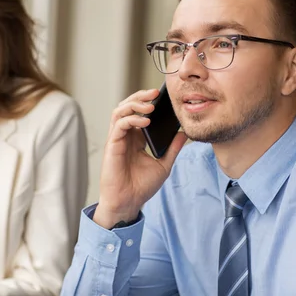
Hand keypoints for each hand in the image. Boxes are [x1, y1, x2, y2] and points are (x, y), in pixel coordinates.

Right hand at [93, 89, 186, 228]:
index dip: (148, 102)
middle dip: (140, 96)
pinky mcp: (112, 145)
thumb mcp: (163, 165)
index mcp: (135, 139)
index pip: (139, 113)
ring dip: (134, 104)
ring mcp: (117, 139)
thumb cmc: (141, 187)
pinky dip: (132, 119)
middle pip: (127, 106)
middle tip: (155, 92)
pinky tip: (145, 121)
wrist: (128, 203)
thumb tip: (184, 134)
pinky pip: (119, 125)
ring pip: (119, 111)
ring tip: (150, 105)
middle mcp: (125, 136)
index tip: (163, 97)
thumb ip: (172, 149)